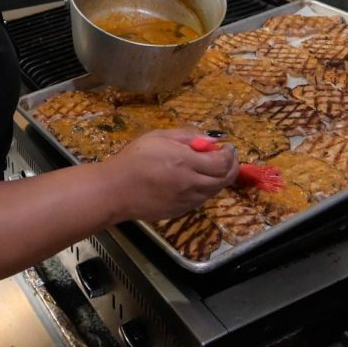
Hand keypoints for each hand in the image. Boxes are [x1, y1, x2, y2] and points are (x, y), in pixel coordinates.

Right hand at [103, 129, 238, 222]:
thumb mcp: (159, 136)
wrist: (116, 190)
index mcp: (185, 162)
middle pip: (224, 179)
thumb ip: (187, 135)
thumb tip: (209, 139)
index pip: (222, 162)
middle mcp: (190, 183)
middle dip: (232, 167)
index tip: (227, 146)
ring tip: (212, 167)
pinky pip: (202, 199)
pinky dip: (207, 189)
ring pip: (215, 191)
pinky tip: (197, 180)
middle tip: (228, 157)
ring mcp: (187, 200)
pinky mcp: (181, 211)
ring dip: (220, 179)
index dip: (230, 154)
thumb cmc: (134, 158)